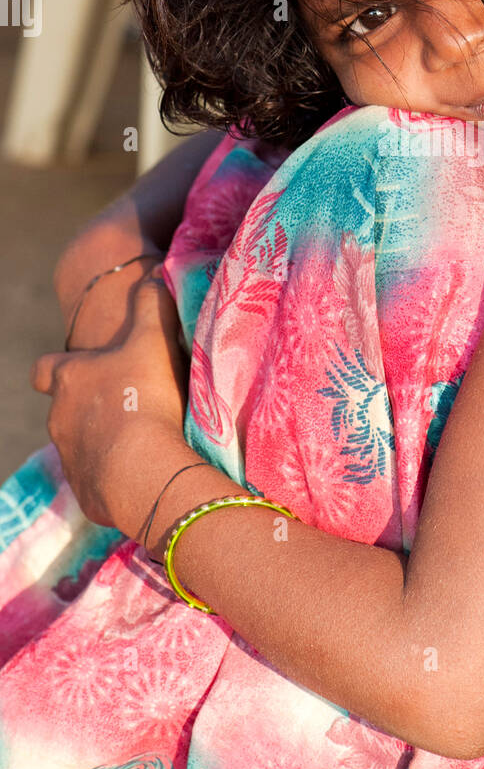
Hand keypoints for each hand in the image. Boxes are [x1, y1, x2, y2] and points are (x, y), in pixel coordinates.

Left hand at [31, 271, 191, 536]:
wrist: (142, 469)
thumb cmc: (143, 396)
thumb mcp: (153, 339)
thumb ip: (151, 304)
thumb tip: (152, 276)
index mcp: (69, 379)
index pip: (44, 370)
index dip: (58, 368)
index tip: (80, 369)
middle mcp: (59, 419)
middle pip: (65, 410)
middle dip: (90, 407)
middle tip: (126, 404)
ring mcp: (69, 458)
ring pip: (80, 445)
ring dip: (102, 440)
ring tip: (139, 440)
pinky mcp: (84, 492)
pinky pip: (98, 479)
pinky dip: (114, 474)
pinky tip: (141, 470)